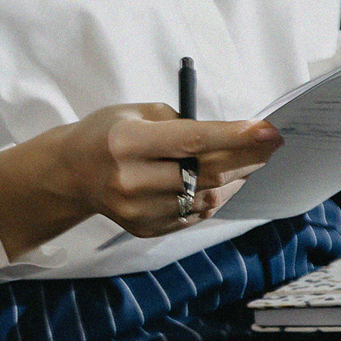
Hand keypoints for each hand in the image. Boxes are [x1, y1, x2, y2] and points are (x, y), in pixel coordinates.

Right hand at [0, 104, 281, 258]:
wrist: (69, 172)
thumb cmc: (106, 134)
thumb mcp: (134, 113)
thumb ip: (181, 123)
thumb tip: (233, 136)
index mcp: (126, 143)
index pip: (192, 141)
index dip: (236, 137)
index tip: (270, 131)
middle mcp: (131, 180)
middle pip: (207, 173)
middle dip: (246, 157)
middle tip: (270, 144)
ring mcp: (138, 209)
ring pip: (208, 198)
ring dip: (236, 180)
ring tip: (249, 162)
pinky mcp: (145, 227)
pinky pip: (195, 215)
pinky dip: (216, 198)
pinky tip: (223, 182)